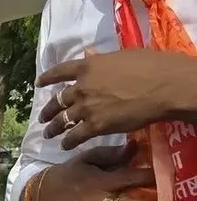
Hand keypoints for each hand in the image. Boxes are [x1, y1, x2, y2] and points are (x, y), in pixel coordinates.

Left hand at [39, 49, 196, 146]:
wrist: (161, 86)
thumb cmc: (149, 66)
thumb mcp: (121, 56)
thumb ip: (102, 60)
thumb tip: (90, 55)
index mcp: (88, 66)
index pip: (61, 71)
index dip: (48, 78)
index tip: (38, 83)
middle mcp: (82, 87)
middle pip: (58, 100)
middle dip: (48, 110)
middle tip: (42, 117)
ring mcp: (86, 108)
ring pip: (62, 120)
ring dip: (53, 128)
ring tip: (48, 134)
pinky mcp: (95, 126)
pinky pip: (75, 136)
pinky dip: (68, 141)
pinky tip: (64, 145)